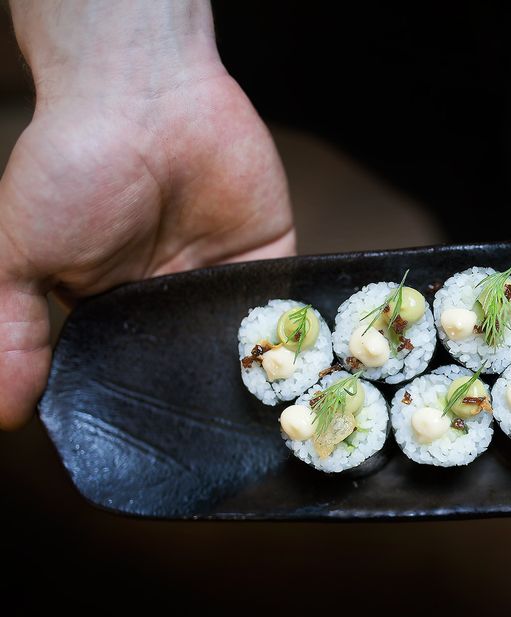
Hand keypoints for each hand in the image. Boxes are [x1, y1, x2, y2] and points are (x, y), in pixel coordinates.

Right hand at [0, 1, 293, 428]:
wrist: (143, 95)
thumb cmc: (70, 167)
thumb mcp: (19, 254)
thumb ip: (12, 333)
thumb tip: (3, 415)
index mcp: (108, 309)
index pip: (127, 375)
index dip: (140, 411)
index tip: (158, 451)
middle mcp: (168, 300)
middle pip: (192, 368)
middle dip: (207, 404)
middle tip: (224, 453)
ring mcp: (222, 280)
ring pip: (246, 349)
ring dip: (260, 382)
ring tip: (271, 430)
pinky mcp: (269, 257)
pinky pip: (288, 309)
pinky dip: (299, 340)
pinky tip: (307, 379)